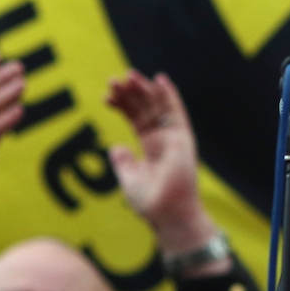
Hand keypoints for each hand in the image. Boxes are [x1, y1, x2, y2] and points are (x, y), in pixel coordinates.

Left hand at [107, 71, 230, 275]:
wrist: (168, 215)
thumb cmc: (151, 203)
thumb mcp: (129, 179)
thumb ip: (123, 161)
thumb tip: (115, 147)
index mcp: (150, 147)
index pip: (135, 119)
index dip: (121, 105)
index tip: (106, 95)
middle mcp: (163, 139)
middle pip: (145, 109)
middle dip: (130, 93)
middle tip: (113, 80)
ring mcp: (174, 137)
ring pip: (158, 106)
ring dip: (145, 89)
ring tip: (129, 75)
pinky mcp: (183, 139)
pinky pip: (176, 112)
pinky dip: (169, 95)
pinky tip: (159, 79)